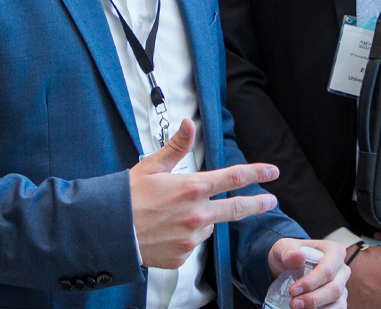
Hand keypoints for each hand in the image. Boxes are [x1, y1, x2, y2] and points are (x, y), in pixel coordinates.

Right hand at [129, 120, 280, 268]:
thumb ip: (176, 147)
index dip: (256, 173)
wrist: (108, 232)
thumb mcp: (151, 166)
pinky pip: (191, 244)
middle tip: (270, 201)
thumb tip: (189, 124)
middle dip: (258, 203)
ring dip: (201, 219)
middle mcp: (197, 214)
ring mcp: (191, 238)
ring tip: (173, 216)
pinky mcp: (182, 257)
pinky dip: (184, 237)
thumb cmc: (126, 198)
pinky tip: (166, 231)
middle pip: (237, 208)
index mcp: (192, 188)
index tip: (272, 172)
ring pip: (208, 226)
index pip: (233, 178)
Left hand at [267, 239, 350, 308]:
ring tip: (297, 308)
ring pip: (338, 303)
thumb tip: (299, 256)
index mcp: (335, 251)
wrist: (289, 266)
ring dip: (318, 308)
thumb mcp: (283, 247)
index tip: (293, 290)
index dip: (311, 282)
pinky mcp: (339, 300)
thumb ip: (288, 250)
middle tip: (293, 303)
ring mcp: (342, 286)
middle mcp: (342, 269)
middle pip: (334, 289)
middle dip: (313, 299)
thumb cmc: (289, 254)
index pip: (327, 270)